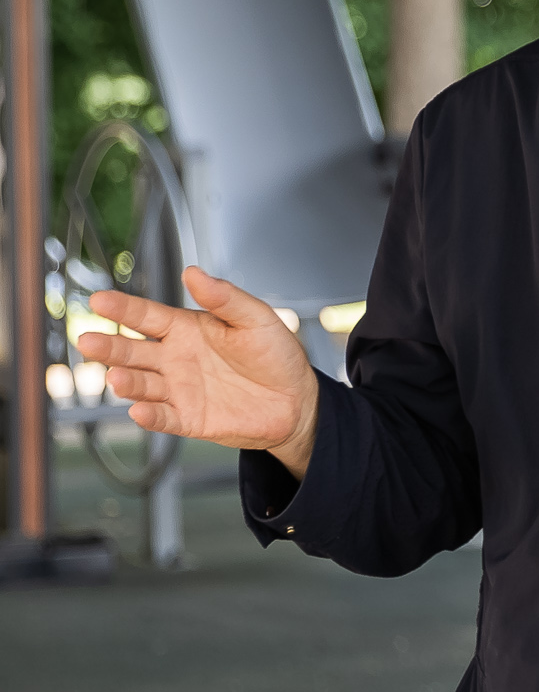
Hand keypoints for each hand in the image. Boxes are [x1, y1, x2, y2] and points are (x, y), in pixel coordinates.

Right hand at [75, 267, 320, 476]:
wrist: (297, 399)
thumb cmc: (276, 355)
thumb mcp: (256, 318)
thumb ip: (225, 298)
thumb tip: (194, 272)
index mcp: (186, 329)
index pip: (147, 317)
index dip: (123, 309)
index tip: (99, 300)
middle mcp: (174, 359)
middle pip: (132, 352)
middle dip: (109, 347)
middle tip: (88, 340)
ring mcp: (179, 390)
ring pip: (142, 385)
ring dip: (127, 382)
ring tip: (117, 376)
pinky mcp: (189, 419)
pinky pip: (165, 419)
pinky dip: (151, 417)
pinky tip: (140, 411)